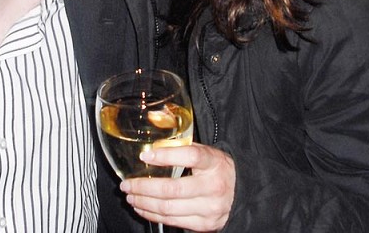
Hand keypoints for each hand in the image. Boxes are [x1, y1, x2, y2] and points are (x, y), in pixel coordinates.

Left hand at [120, 143, 234, 231]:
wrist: (242, 193)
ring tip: (130, 196)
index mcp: (214, 163)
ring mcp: (209, 208)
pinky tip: (142, 207)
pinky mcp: (205, 224)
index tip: (144, 156)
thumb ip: (181, 148)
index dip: (165, 156)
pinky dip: (153, 215)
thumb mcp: (206, 153)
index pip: (189, 156)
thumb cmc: (217, 169)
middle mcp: (213, 186)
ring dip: (144, 203)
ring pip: (168, 208)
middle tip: (126, 184)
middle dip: (143, 187)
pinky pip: (173, 221)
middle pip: (171, 189)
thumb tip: (151, 145)